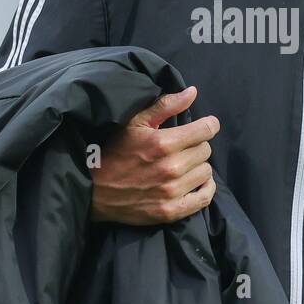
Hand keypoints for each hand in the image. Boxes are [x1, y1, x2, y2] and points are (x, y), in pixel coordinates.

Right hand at [89, 85, 219, 225]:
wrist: (95, 191)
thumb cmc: (114, 152)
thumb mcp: (134, 123)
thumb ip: (165, 106)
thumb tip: (193, 92)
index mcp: (163, 143)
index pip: (206, 130)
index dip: (208, 125)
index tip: (205, 126)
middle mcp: (171, 167)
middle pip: (205, 150)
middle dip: (197, 145)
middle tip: (183, 148)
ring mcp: (172, 191)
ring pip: (206, 172)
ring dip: (198, 167)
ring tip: (185, 165)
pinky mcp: (171, 211)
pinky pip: (204, 198)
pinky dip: (205, 188)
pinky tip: (196, 182)